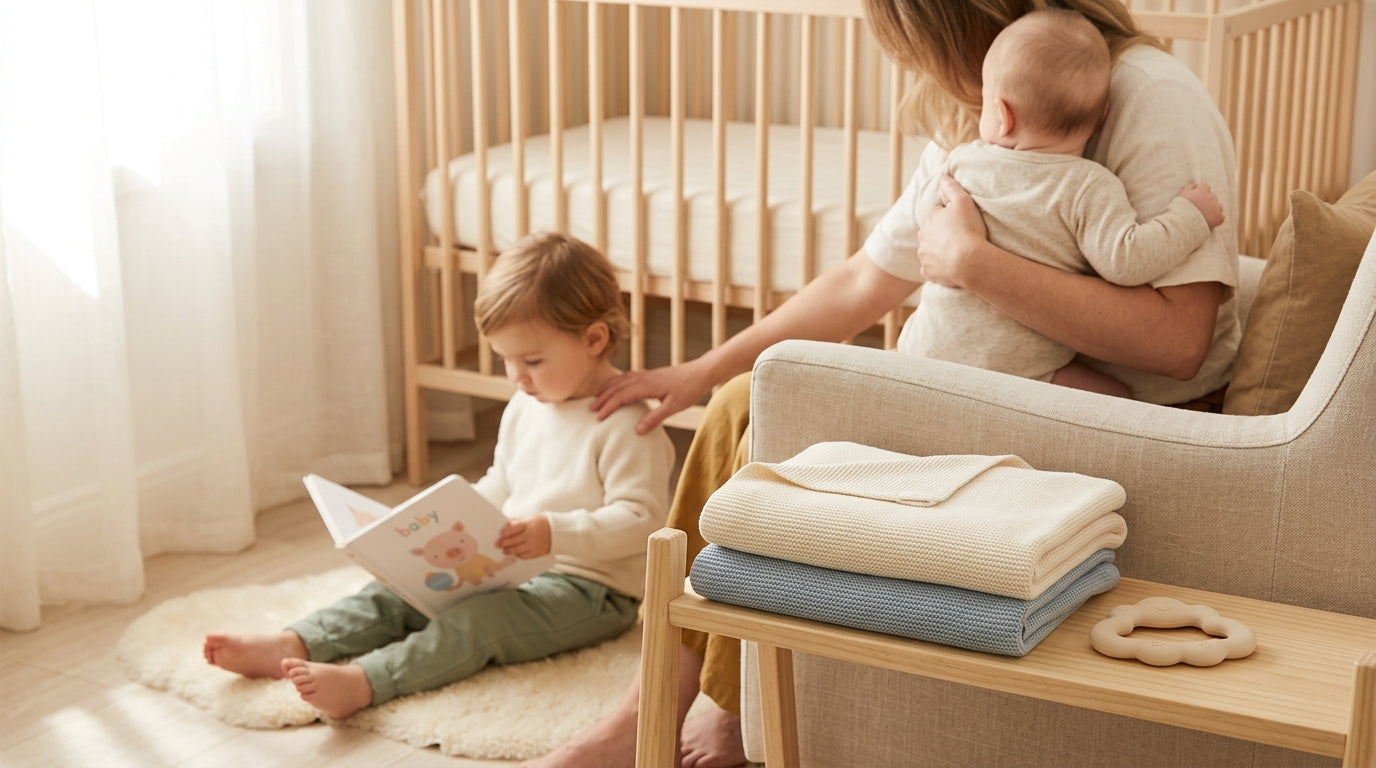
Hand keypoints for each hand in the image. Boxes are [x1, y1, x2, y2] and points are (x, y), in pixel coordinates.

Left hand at [497, 515, 551, 558]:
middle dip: (503, 543)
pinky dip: (518, 555)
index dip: (504, 532)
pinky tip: (515, 553)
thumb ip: (518, 521)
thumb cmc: (544, 523)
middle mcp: (530, 535)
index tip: (501, 534)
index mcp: (529, 524)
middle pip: (512, 540)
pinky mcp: (536, 553)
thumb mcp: (532, 518)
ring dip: (508, 550)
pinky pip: (523, 556)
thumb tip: (506, 523)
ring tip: (505, 550)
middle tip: (498, 544)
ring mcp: (533, 545)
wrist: (559, 532)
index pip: (512, 529)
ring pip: (516, 550)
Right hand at [591, 358, 716, 433]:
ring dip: (607, 388)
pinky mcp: (650, 374)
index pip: (622, 396)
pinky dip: (617, 381)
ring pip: (621, 380)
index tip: (598, 418)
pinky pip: (628, 376)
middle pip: (617, 387)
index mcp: (648, 385)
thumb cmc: (689, 389)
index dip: (609, 407)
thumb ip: (655, 418)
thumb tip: (637, 431)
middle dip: (603, 398)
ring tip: (596, 396)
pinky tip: (615, 386)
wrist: (701, 372)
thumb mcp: (673, 407)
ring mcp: (647, 374)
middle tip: (590, 409)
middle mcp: (644, 377)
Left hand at [917, 175, 987, 287]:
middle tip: (961, 237)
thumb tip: (943, 177)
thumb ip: (952, 187)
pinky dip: (939, 267)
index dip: (950, 216)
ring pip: (930, 250)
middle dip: (942, 233)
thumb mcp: (963, 202)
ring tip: (957, 252)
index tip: (962, 221)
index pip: (938, 213)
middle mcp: (922, 237)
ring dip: (940, 250)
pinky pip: (931, 268)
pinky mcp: (928, 272)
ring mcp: (924, 256)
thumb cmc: (968, 230)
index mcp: (930, 219)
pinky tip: (951, 266)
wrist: (969, 262)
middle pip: (932, 232)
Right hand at [1179, 182, 1224, 228]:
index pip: (1204, 187)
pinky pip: (1221, 217)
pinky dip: (1216, 218)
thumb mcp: (1183, 194)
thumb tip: (1195, 184)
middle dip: (1206, 201)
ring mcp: (1216, 208)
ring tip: (1203, 215)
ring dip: (1212, 209)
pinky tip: (1209, 221)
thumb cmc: (1181, 208)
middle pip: (1211, 196)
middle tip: (1197, 208)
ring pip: (1217, 206)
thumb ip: (1190, 187)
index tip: (1194, 198)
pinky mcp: (1219, 218)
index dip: (1199, 192)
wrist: (1184, 223)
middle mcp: (1212, 197)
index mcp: (1203, 190)